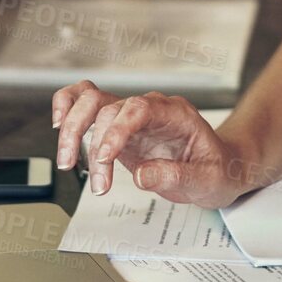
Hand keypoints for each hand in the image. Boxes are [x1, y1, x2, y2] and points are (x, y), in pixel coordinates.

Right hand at [51, 80, 250, 207]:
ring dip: (73, 129)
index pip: (138, 108)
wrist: (221, 167)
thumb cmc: (219, 169)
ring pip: (90, 102)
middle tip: (90, 177)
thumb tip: (140, 175)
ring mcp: (131, 117)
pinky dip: (69, 110)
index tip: (105, 158)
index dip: (117, 130)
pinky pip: (86, 106)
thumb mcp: (208, 180)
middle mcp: (149, 109)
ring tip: (68, 162)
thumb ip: (177, 176)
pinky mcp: (117, 130)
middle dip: (92, 141)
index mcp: (175, 113)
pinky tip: (60, 128)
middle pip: (108, 105)